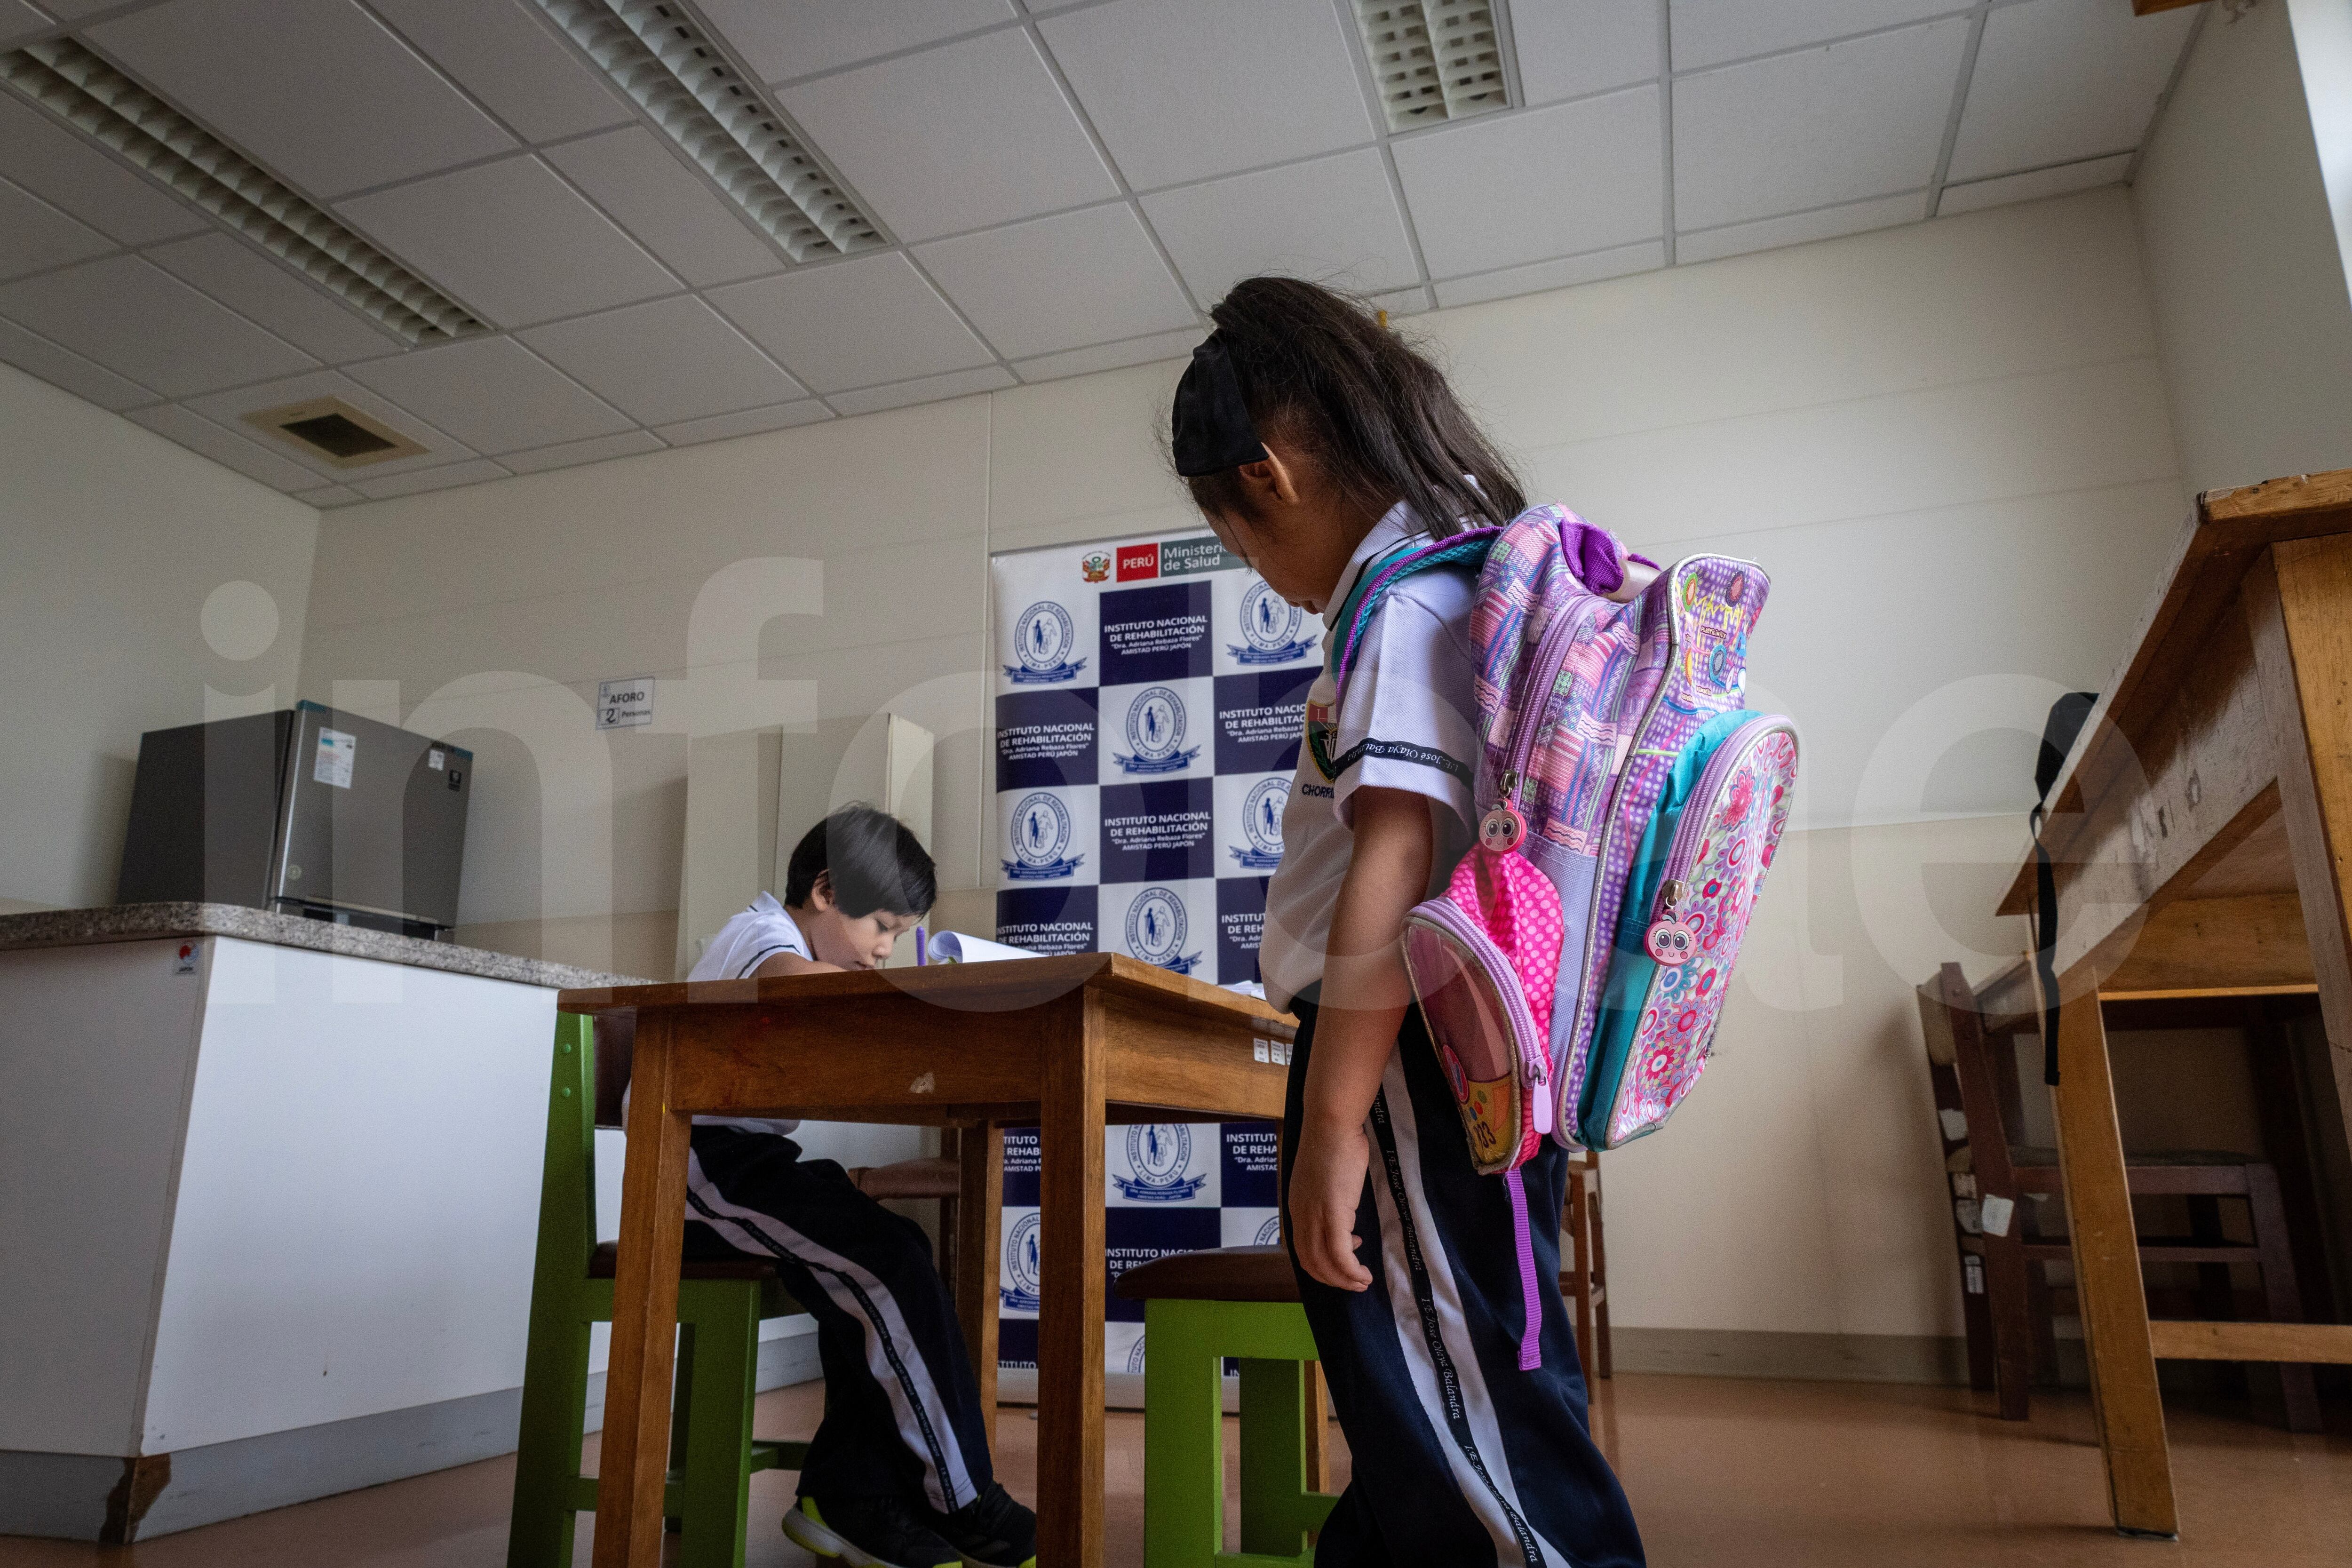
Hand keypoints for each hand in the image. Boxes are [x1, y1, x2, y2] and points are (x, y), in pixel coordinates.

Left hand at [1289, 1119, 1374, 1290]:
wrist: (1331, 1123)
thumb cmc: (1333, 1142)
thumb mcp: (1323, 1176)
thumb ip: (1326, 1195)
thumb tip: (1339, 1206)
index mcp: (1297, 1208)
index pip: (1303, 1249)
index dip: (1323, 1264)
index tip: (1345, 1260)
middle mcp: (1301, 1216)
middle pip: (1311, 1263)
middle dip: (1334, 1279)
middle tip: (1355, 1282)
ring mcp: (1315, 1217)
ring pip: (1325, 1264)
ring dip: (1345, 1279)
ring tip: (1363, 1280)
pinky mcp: (1333, 1214)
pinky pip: (1340, 1255)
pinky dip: (1351, 1270)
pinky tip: (1364, 1273)